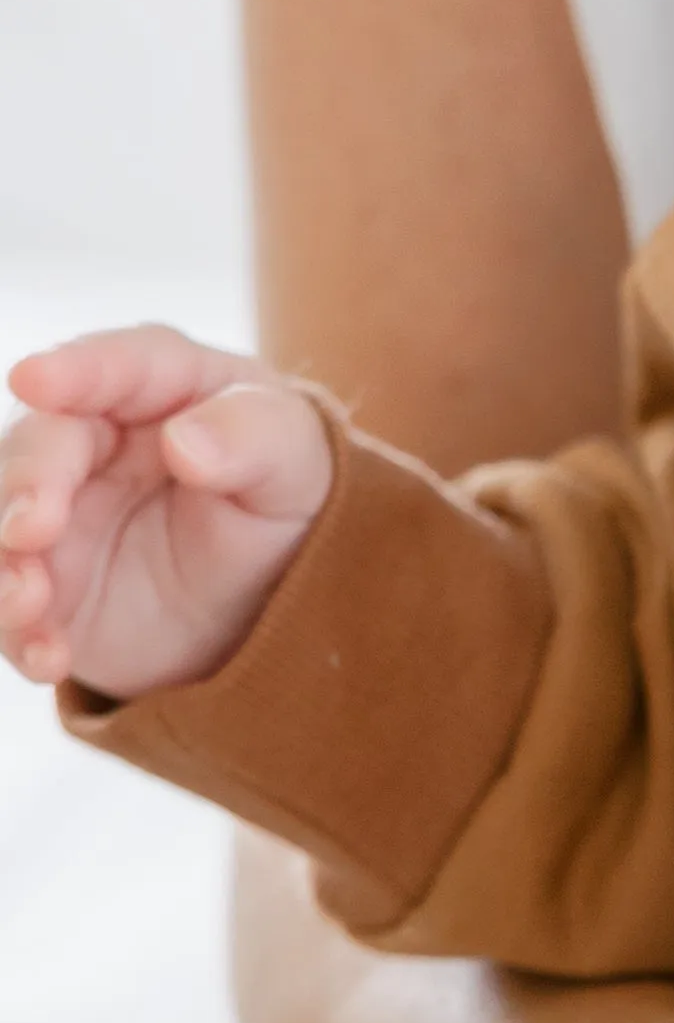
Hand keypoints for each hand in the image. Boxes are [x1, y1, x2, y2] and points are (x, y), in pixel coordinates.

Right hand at [0, 328, 330, 694]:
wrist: (273, 593)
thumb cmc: (284, 496)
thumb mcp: (296, 466)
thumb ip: (255, 439)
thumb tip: (185, 442)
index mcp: (159, 384)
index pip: (116, 365)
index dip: (74, 372)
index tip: (32, 379)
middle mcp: (90, 436)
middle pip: (39, 446)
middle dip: (26, 484)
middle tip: (31, 528)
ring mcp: (57, 509)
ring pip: (5, 525)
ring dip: (5, 564)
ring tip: (28, 602)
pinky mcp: (46, 583)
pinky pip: (13, 606)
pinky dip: (21, 631)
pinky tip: (51, 657)